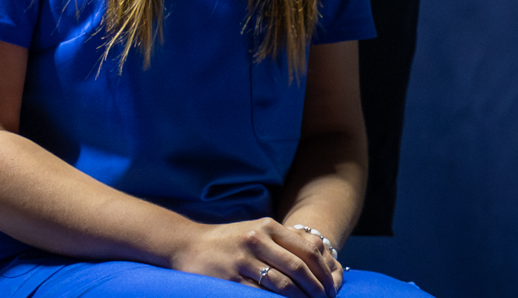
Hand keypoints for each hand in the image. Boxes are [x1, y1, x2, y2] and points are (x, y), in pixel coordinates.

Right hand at [169, 219, 339, 295]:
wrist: (186, 244)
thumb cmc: (227, 240)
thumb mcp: (254, 230)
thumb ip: (281, 242)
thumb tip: (316, 264)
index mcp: (266, 227)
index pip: (306, 249)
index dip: (323, 271)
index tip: (331, 287)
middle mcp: (256, 239)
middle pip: (299, 267)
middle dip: (316, 288)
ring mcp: (243, 259)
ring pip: (283, 283)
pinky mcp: (231, 277)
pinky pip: (262, 294)